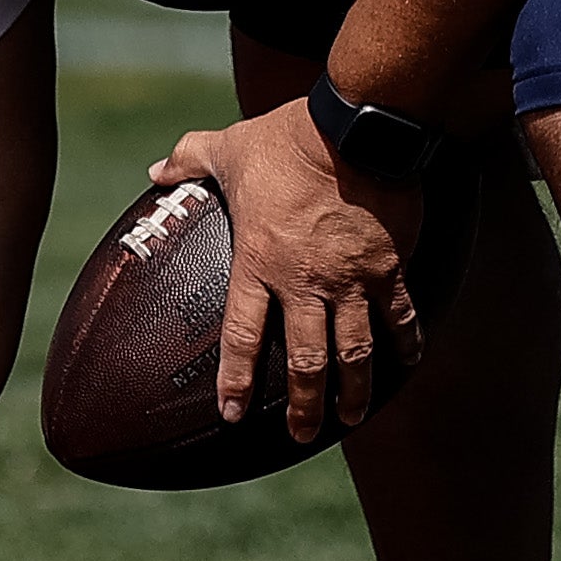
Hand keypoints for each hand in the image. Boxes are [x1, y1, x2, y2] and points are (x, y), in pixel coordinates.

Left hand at [154, 102, 415, 441]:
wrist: (357, 126)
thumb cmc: (289, 137)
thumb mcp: (230, 145)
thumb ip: (190, 159)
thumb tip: (154, 169)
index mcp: (259, 261)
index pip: (241, 336)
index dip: (236, 380)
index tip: (232, 414)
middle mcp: (303, 282)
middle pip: (304, 360)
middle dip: (303, 404)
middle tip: (302, 434)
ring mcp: (351, 278)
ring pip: (352, 350)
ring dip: (353, 390)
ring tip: (351, 417)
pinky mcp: (390, 265)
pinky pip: (399, 315)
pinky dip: (405, 342)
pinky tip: (407, 363)